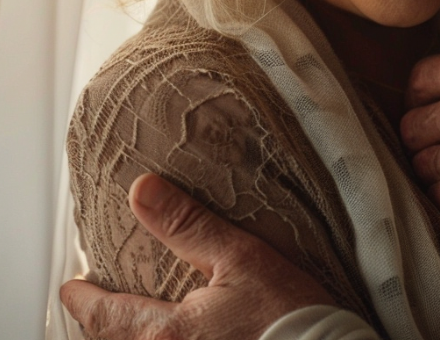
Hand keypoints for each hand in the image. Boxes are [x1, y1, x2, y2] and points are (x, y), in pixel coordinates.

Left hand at [60, 174, 334, 339]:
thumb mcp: (242, 259)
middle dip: (100, 326)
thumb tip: (143, 192)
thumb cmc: (289, 315)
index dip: (83, 299)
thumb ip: (189, 227)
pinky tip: (172, 338)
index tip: (72, 287)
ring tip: (128, 326)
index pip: (104, 315)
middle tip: (93, 308)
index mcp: (166, 331)